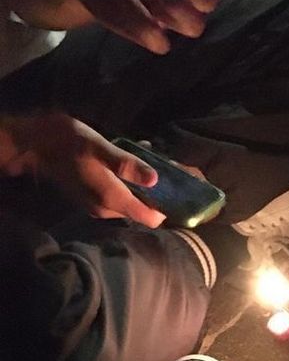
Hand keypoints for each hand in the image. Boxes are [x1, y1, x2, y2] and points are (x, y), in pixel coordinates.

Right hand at [6, 115, 165, 225]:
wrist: (35, 145)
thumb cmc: (67, 141)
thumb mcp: (98, 147)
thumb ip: (126, 165)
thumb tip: (155, 179)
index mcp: (112, 199)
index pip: (151, 219)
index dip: (168, 208)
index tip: (182, 191)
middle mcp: (107, 210)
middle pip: (144, 210)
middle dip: (159, 194)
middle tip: (172, 170)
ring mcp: (99, 206)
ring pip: (132, 202)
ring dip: (144, 186)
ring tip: (155, 162)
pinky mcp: (94, 199)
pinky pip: (120, 196)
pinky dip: (131, 184)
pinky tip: (134, 163)